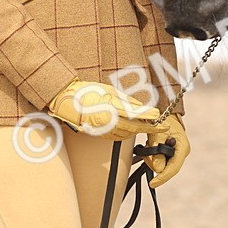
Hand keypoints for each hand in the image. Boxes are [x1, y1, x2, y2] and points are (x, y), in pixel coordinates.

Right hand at [47, 79, 166, 140]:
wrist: (66, 101)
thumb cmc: (85, 92)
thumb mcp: (108, 90)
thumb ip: (125, 100)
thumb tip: (140, 106)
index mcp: (109, 108)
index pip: (134, 114)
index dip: (149, 116)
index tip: (159, 116)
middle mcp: (106, 121)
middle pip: (133, 127)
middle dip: (149, 127)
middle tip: (161, 126)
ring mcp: (101, 129)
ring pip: (126, 134)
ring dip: (139, 131)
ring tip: (150, 127)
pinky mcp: (98, 134)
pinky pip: (116, 137)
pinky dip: (127, 134)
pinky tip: (133, 130)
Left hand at [145, 113, 188, 186]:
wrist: (164, 112)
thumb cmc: (163, 120)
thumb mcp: (158, 134)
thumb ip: (157, 151)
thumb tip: (158, 169)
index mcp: (183, 148)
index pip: (173, 168)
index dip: (162, 177)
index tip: (152, 184)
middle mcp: (182, 152)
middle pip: (167, 168)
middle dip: (154, 162)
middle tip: (146, 149)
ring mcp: (177, 154)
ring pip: (162, 165)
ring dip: (152, 158)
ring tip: (149, 144)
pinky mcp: (171, 153)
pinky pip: (161, 161)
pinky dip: (154, 156)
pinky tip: (151, 146)